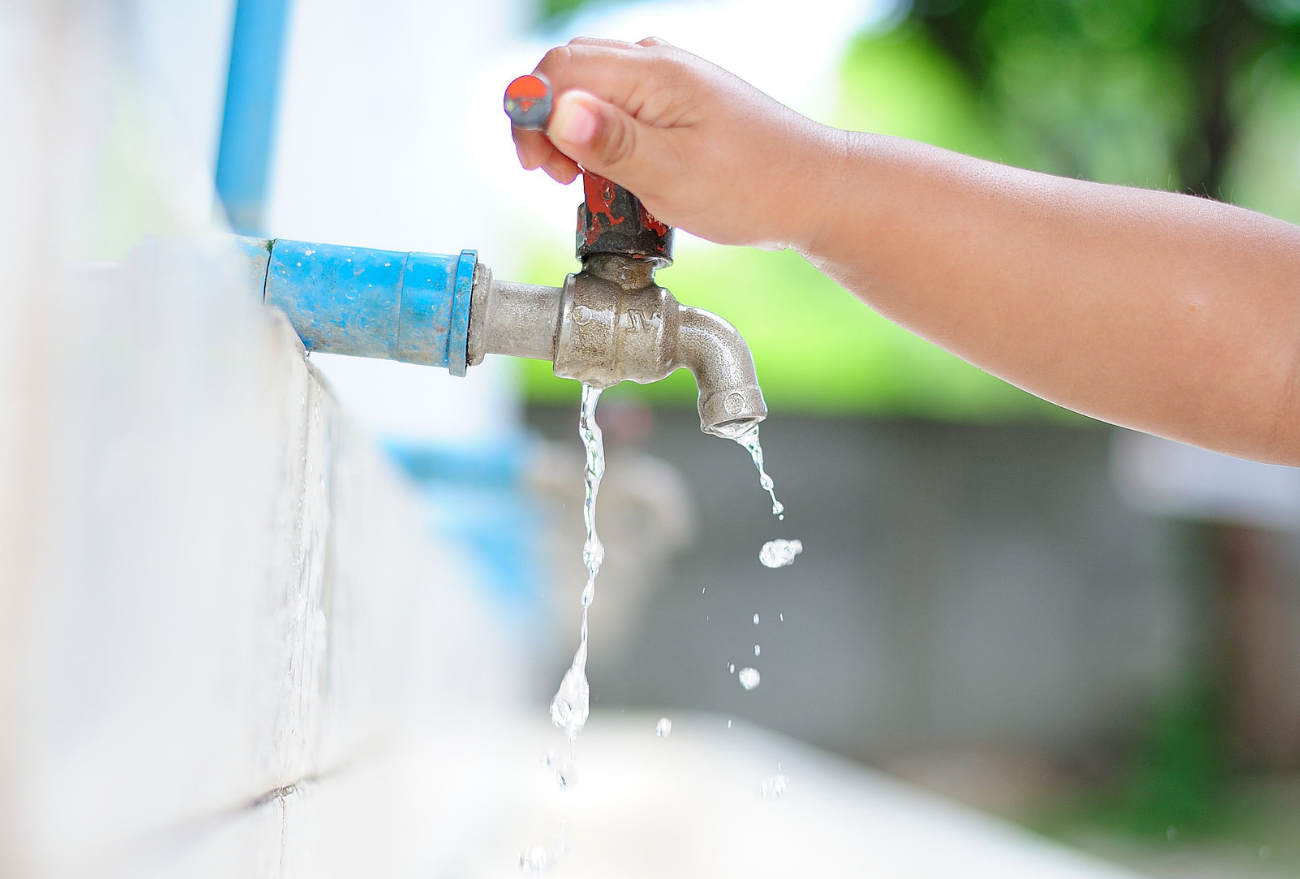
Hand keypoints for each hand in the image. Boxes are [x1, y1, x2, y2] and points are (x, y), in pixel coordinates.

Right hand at [513, 38, 841, 250]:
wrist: (811, 189)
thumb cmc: (752, 186)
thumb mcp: (673, 175)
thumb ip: (611, 143)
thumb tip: (556, 112)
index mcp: (653, 72)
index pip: (558, 69)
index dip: (533, 115)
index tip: (540, 166)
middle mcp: (656, 61)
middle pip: (567, 72)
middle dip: (547, 123)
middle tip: (560, 178)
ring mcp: (666, 78)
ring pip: (589, 89)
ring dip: (573, 132)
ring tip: (588, 180)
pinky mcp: (674, 100)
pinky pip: (616, 104)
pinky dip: (600, 136)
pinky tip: (616, 172)